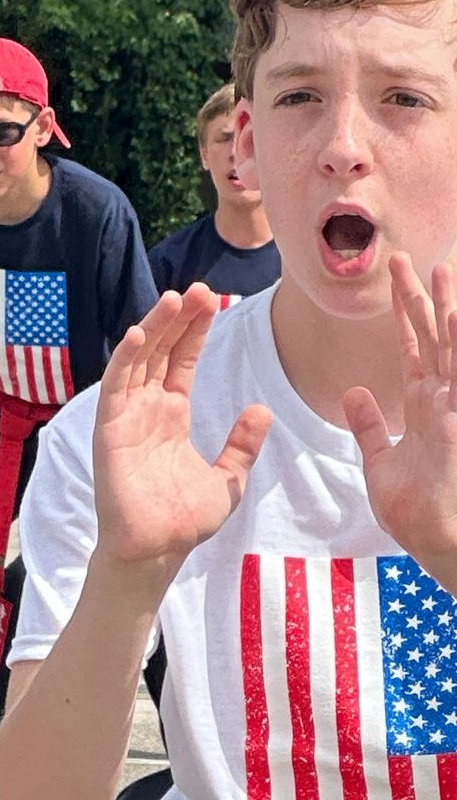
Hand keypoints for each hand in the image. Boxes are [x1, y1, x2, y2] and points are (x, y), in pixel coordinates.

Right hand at [91, 287, 269, 575]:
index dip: (197, 331)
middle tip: (200, 288)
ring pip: (139, 360)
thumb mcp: (227, 478)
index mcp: (172, 416)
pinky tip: (141, 333)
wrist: (158, 550)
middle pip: (162, 352)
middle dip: (180, 319)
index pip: (183, 362)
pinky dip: (125, 359)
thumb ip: (242, 444)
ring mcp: (126, 418)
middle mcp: (147, 410)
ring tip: (176, 297)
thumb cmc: (184, 520)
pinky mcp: (109, 430)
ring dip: (155, 327)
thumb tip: (262, 409)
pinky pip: (115, 387)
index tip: (215, 301)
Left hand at [344, 256, 456, 587]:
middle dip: (418, 298)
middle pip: (429, 337)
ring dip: (446, 311)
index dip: (402, 313)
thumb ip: (368, 426)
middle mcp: (442, 400)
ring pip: (451, 348)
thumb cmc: (415, 510)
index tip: (393, 279)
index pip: (411, 347)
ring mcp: (454, 409)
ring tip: (440, 270)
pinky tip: (455, 319)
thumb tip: (353, 393)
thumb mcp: (379, 461)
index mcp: (422, 405)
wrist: (436, 542)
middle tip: (406, 257)